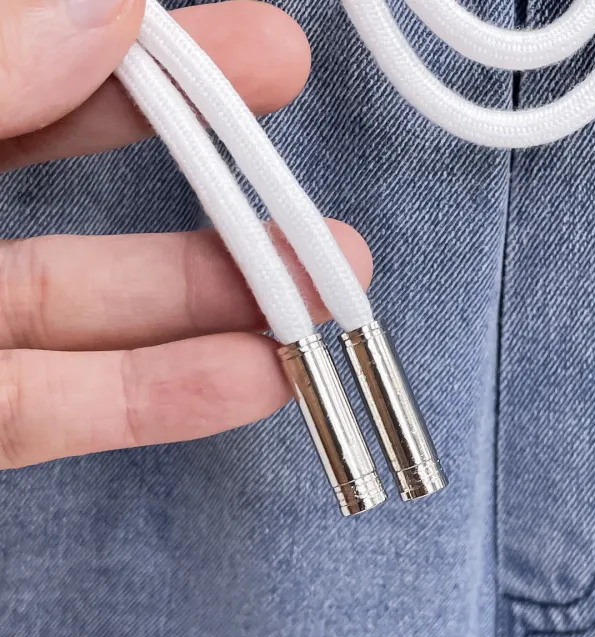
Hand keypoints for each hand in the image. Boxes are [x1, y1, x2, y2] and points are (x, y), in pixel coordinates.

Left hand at [0, 0, 371, 468]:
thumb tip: (103, 7)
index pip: (44, 78)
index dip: (157, 66)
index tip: (265, 55)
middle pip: (89, 205)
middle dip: (213, 190)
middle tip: (309, 192)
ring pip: (97, 316)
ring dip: (217, 308)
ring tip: (323, 298)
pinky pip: (68, 411)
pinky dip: (161, 400)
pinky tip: (255, 382)